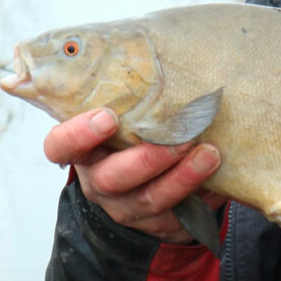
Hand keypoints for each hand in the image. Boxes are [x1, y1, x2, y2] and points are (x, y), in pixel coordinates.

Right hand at [42, 107, 225, 243]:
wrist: (157, 186)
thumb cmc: (139, 137)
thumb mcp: (128, 118)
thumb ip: (134, 98)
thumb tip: (167, 55)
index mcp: (85, 152)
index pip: (61, 147)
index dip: (78, 134)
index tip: (108, 117)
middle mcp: (101, 183)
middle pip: (112, 178)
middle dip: (148, 158)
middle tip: (181, 138)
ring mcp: (129, 208)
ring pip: (151, 198)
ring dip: (182, 177)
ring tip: (210, 154)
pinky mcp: (159, 224)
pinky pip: (179, 215)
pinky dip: (202, 194)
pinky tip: (219, 175)